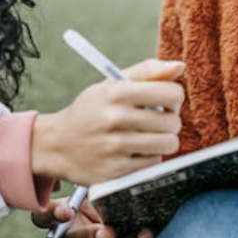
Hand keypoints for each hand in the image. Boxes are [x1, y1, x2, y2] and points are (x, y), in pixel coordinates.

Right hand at [31, 59, 184, 186]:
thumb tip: (180, 66)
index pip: (171, 94)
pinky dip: (148, 158)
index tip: (165, 101)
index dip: (173, 97)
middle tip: (155, 121)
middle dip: (169, 121)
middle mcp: (115, 119)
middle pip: (173, 122)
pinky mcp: (115, 172)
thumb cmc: (92, 111)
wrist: (56, 145)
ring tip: (147, 137)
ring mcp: (115, 147)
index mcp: (117, 92)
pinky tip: (133, 152)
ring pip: (167, 144)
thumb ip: (147, 72)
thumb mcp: (112, 84)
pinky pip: (153, 164)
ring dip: (163, 141)